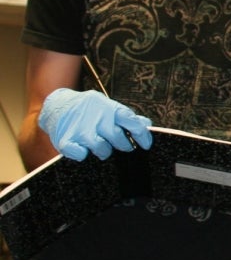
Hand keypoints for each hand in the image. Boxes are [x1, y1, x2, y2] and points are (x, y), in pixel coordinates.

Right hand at [38, 88, 152, 160]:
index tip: (146, 145)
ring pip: (101, 148)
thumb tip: (146, 124)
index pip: (131, 121)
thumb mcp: (108, 107)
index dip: (142, 135)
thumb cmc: (88, 109)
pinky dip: (83, 155)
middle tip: (120, 145)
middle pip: (117, 137)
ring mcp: (79, 128)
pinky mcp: (65, 140)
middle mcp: (95, 116)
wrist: (56, 104)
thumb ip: (127, 117)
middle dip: (122, 145)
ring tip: (100, 145)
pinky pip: (80, 154)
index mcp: (108, 107)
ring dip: (103, 151)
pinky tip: (82, 148)